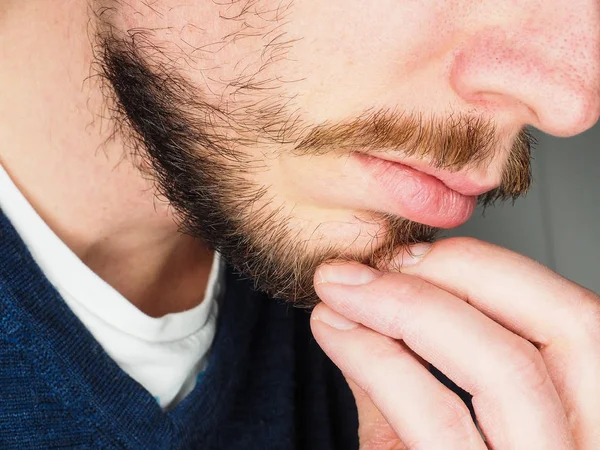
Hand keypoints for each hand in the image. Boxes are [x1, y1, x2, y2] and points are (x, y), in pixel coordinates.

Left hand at [311, 237, 599, 448]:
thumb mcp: (440, 444)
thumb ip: (412, 381)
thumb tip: (368, 305)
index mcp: (591, 426)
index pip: (579, 322)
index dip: (495, 272)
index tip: (412, 255)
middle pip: (569, 327)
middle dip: (463, 275)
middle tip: (378, 261)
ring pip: (506, 370)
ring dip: (407, 307)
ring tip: (340, 287)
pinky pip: (436, 421)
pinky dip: (379, 360)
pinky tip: (336, 333)